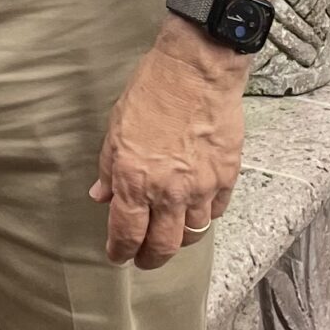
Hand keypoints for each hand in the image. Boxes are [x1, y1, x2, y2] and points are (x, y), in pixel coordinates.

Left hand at [90, 28, 246, 269]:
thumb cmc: (153, 91)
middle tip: (144, 258)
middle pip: (163, 246)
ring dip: (180, 237)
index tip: (118, 255)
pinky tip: (198, 207)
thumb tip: (102, 195)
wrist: (196, 70)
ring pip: (193, 232)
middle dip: (150, 259)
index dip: (121, 251)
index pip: (127, 234)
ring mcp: (201, 186)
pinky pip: (217, 210)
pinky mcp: (226, 176)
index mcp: (135, 180)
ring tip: (172, 231)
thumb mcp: (116, 128)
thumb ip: (109, 168)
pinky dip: (206, 214)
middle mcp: (169, 191)